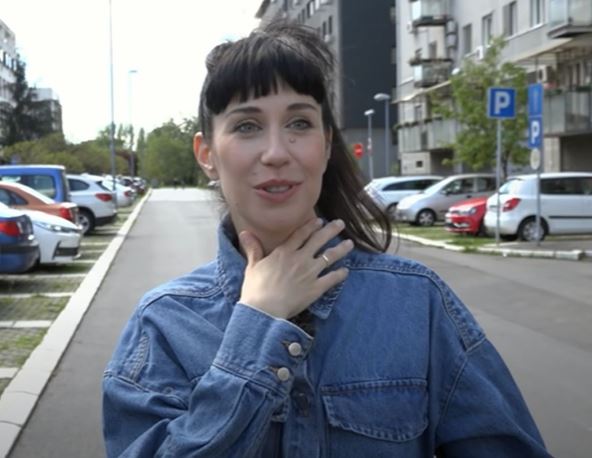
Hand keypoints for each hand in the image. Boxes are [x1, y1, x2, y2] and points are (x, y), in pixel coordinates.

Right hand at [238, 218, 352, 318]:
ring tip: (350, 244)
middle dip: (331, 230)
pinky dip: (340, 274)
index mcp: (284, 252)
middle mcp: (300, 259)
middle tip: (340, 224)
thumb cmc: (255, 288)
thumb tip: (244, 232)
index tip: (320, 220)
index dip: (311, 226)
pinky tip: (346, 271)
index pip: (301, 234)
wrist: (264, 309)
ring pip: (329, 256)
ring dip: (341, 249)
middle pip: (319, 240)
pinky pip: (332, 279)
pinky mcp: (316, 288)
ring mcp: (310, 273)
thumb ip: (253, 248)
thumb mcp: (252, 266)